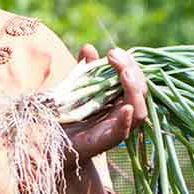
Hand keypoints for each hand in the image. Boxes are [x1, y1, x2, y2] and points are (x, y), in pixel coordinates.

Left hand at [60, 45, 147, 163]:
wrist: (52, 146)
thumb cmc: (66, 117)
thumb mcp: (73, 89)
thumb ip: (83, 70)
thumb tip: (89, 47)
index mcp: (118, 98)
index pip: (133, 78)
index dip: (128, 63)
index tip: (113, 51)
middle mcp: (123, 112)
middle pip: (140, 90)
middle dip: (131, 69)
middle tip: (114, 54)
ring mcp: (117, 127)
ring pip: (139, 109)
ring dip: (134, 89)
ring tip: (124, 73)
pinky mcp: (107, 141)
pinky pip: (123, 131)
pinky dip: (126, 119)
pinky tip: (126, 107)